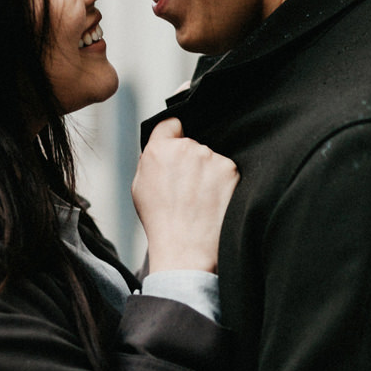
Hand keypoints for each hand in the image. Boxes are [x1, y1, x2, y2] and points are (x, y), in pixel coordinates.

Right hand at [133, 118, 239, 273]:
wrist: (185, 247)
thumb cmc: (160, 221)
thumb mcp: (140, 187)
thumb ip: (150, 160)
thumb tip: (161, 149)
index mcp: (159, 149)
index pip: (171, 123)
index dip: (173, 135)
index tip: (176, 147)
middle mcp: (186, 148)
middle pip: (192, 143)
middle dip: (189, 160)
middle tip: (186, 188)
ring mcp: (210, 158)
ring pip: (210, 158)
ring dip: (207, 172)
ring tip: (200, 199)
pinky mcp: (230, 169)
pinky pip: (225, 169)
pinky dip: (222, 183)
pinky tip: (213, 201)